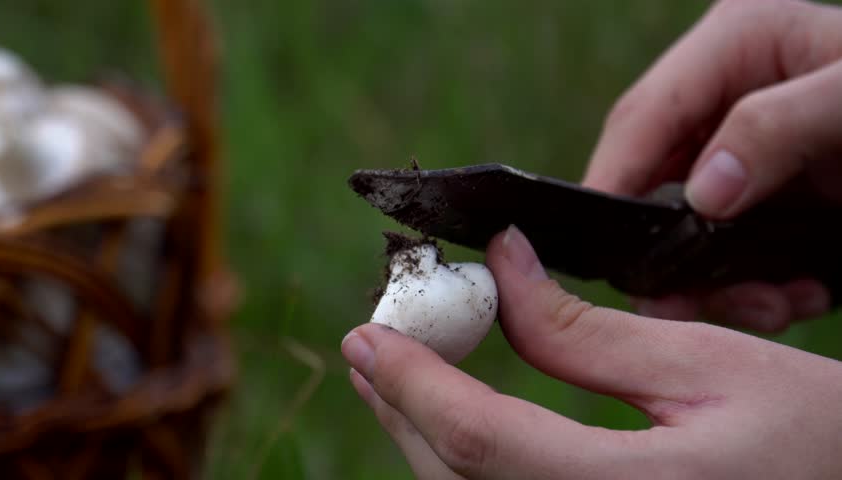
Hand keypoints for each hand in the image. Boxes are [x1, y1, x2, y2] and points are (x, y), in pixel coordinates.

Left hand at [342, 227, 841, 478]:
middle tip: (371, 344)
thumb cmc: (816, 436)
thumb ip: (587, 331)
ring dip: (422, 437)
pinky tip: (456, 423)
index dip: (414, 383)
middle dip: (402, 408)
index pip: (484, 442)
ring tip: (394, 375)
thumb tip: (500, 264)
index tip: (368, 332)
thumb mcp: (711, 365)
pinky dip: (463, 465)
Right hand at [583, 0, 841, 329]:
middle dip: (669, 246)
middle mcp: (729, 98)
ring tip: (767, 306)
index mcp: (738, 46)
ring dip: (717, 278)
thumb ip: (777, 124)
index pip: (645, 115)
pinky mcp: (770, 198)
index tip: (604, 247)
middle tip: (673, 304)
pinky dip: (755, 285)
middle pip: (656, 176)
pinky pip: (732, 248)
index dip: (615, 179)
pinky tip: (795, 298)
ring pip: (688, 224)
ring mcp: (747, 153)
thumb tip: (702, 193)